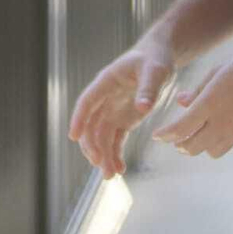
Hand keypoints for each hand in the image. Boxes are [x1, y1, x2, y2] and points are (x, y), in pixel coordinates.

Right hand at [67, 38, 175, 179]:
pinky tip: (120, 169)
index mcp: (107, 82)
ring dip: (103, 155)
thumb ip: (148, 89)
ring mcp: (112, 110)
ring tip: (111, 175)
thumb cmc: (155, 59)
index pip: (87, 101)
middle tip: (101, 165)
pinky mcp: (122, 119)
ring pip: (100, 136)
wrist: (159, 58)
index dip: (79, 118)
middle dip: (93, 146)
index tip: (73, 137)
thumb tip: (143, 108)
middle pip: (91, 125)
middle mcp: (105, 98)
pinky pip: (114, 139)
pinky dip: (115, 154)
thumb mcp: (155, 71)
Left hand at [152, 42, 232, 159]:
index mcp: (210, 103)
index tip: (157, 135)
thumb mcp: (219, 70)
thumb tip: (181, 101)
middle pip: (192, 146)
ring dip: (199, 146)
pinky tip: (218, 131)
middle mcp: (223, 122)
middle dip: (179, 143)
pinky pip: (228, 145)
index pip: (180, 128)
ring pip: (210, 151)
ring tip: (195, 136)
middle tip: (174, 137)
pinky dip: (217, 143)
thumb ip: (198, 90)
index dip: (165, 134)